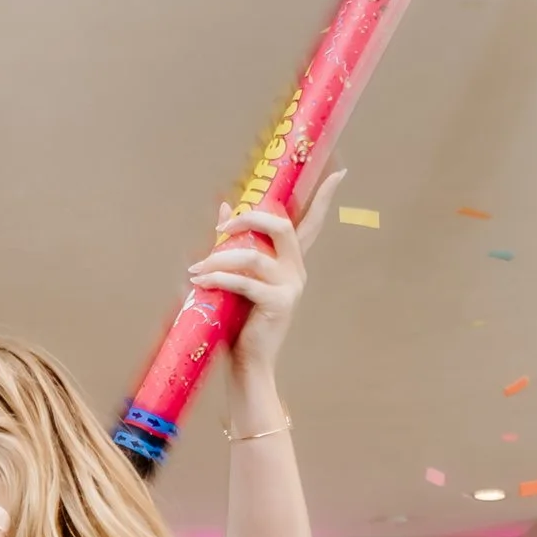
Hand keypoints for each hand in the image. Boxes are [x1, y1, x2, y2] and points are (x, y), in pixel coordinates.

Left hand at [198, 188, 332, 409]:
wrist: (249, 363)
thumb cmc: (241, 321)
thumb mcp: (238, 277)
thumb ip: (235, 244)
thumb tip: (225, 206)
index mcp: (292, 263)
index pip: (312, 224)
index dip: (325, 198)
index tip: (339, 173)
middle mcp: (297, 271)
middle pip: (280, 226)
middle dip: (248, 220)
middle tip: (222, 228)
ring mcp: (291, 287)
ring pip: (252, 256)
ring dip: (218, 259)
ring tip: (196, 270)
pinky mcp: (278, 303)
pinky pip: (244, 282)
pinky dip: (218, 279)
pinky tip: (200, 282)